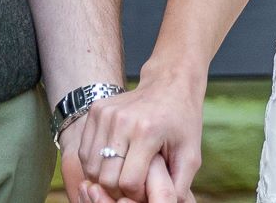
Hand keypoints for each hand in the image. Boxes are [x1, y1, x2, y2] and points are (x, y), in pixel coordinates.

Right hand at [70, 80, 201, 202]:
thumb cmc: (182, 121)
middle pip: (106, 177)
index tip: (147, 188)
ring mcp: (105, 114)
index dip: (137, 194)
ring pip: (91, 167)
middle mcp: (121, 121)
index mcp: (147, 131)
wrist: (169, 84)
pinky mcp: (95, 110)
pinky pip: (85, 152)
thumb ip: (179, 187)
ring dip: (104, 177)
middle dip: (119, 189)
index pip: (128, 182)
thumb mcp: (190, 155)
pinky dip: (95, 163)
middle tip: (134, 183)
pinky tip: (113, 161)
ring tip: (123, 172)